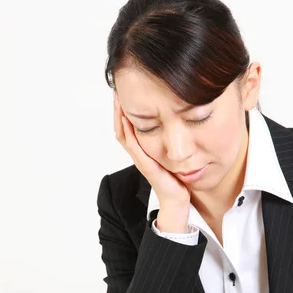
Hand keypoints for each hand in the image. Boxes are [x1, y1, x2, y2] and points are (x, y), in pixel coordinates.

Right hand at [113, 91, 190, 207]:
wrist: (177, 202)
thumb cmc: (176, 182)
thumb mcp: (171, 157)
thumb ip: (170, 144)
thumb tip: (176, 125)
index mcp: (144, 151)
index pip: (128, 128)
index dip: (124, 111)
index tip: (124, 93)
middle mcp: (139, 154)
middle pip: (121, 128)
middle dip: (118, 109)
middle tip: (116, 90)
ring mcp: (141, 160)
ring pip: (124, 135)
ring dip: (119, 117)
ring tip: (118, 99)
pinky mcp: (146, 166)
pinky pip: (134, 146)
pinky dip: (128, 132)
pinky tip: (126, 119)